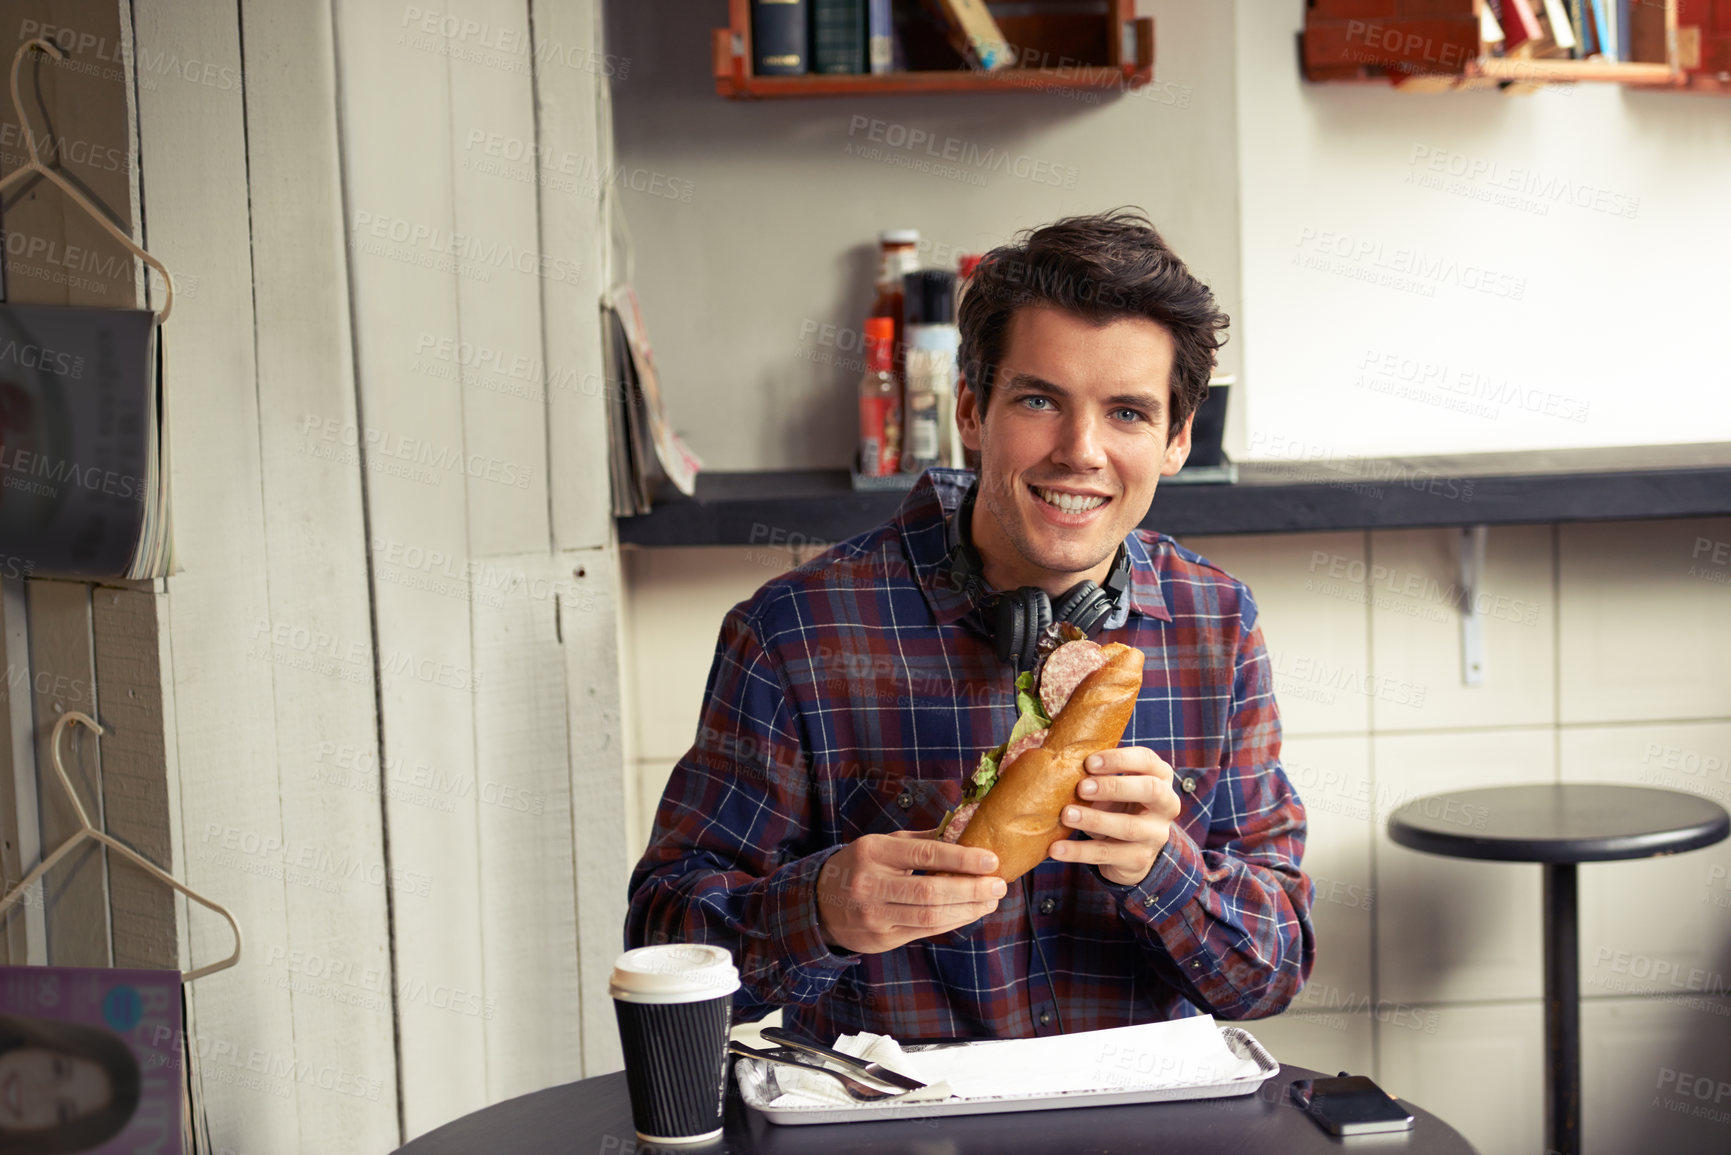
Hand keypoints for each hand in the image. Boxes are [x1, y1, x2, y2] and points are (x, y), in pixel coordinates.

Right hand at [816, 830, 1004, 954]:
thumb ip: (921, 841)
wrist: (819, 903)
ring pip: (930, 915)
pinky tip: (970, 913)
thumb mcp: (883, 845)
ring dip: (967, 909)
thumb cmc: (861, 867)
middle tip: (998, 884)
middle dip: (971, 888)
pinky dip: (952, 922)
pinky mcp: (880, 939)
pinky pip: (923, 931)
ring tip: (990, 900)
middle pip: (930, 890)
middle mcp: (870, 884)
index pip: (924, 854)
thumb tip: (965, 831)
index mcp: (873, 852)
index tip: (990, 859)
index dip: (961, 857)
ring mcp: (873, 915)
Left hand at [1050, 746, 1181, 886]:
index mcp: (1160, 776)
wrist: (1129, 850)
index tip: (1089, 763)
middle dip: (1114, 786)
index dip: (1120, 759)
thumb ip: (1097, 774)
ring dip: (1094, 819)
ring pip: (1128, 827)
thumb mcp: (1113, 786)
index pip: (1147, 760)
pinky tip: (1057, 849)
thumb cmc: (1118, 804)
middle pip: (1150, 790)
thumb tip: (1063, 764)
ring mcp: (1155, 834)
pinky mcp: (1139, 859)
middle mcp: (1166, 804)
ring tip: (1066, 815)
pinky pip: (1107, 854)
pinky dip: (1079, 851)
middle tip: (1081, 788)